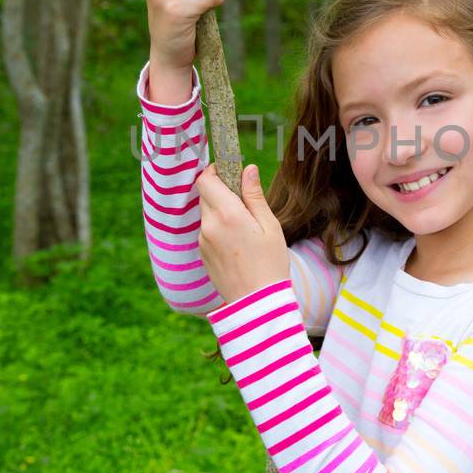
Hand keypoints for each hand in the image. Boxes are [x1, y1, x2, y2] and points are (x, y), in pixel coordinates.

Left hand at [195, 163, 289, 307]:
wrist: (257, 303)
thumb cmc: (270, 263)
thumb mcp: (269, 225)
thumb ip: (254, 195)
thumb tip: (248, 169)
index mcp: (227, 214)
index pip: (206, 180)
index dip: (215, 171)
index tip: (229, 171)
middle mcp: (209, 226)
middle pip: (204, 195)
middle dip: (220, 190)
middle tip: (243, 198)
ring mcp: (203, 241)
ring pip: (206, 213)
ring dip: (219, 210)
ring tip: (244, 225)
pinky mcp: (202, 254)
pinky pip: (206, 231)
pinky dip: (218, 228)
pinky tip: (237, 242)